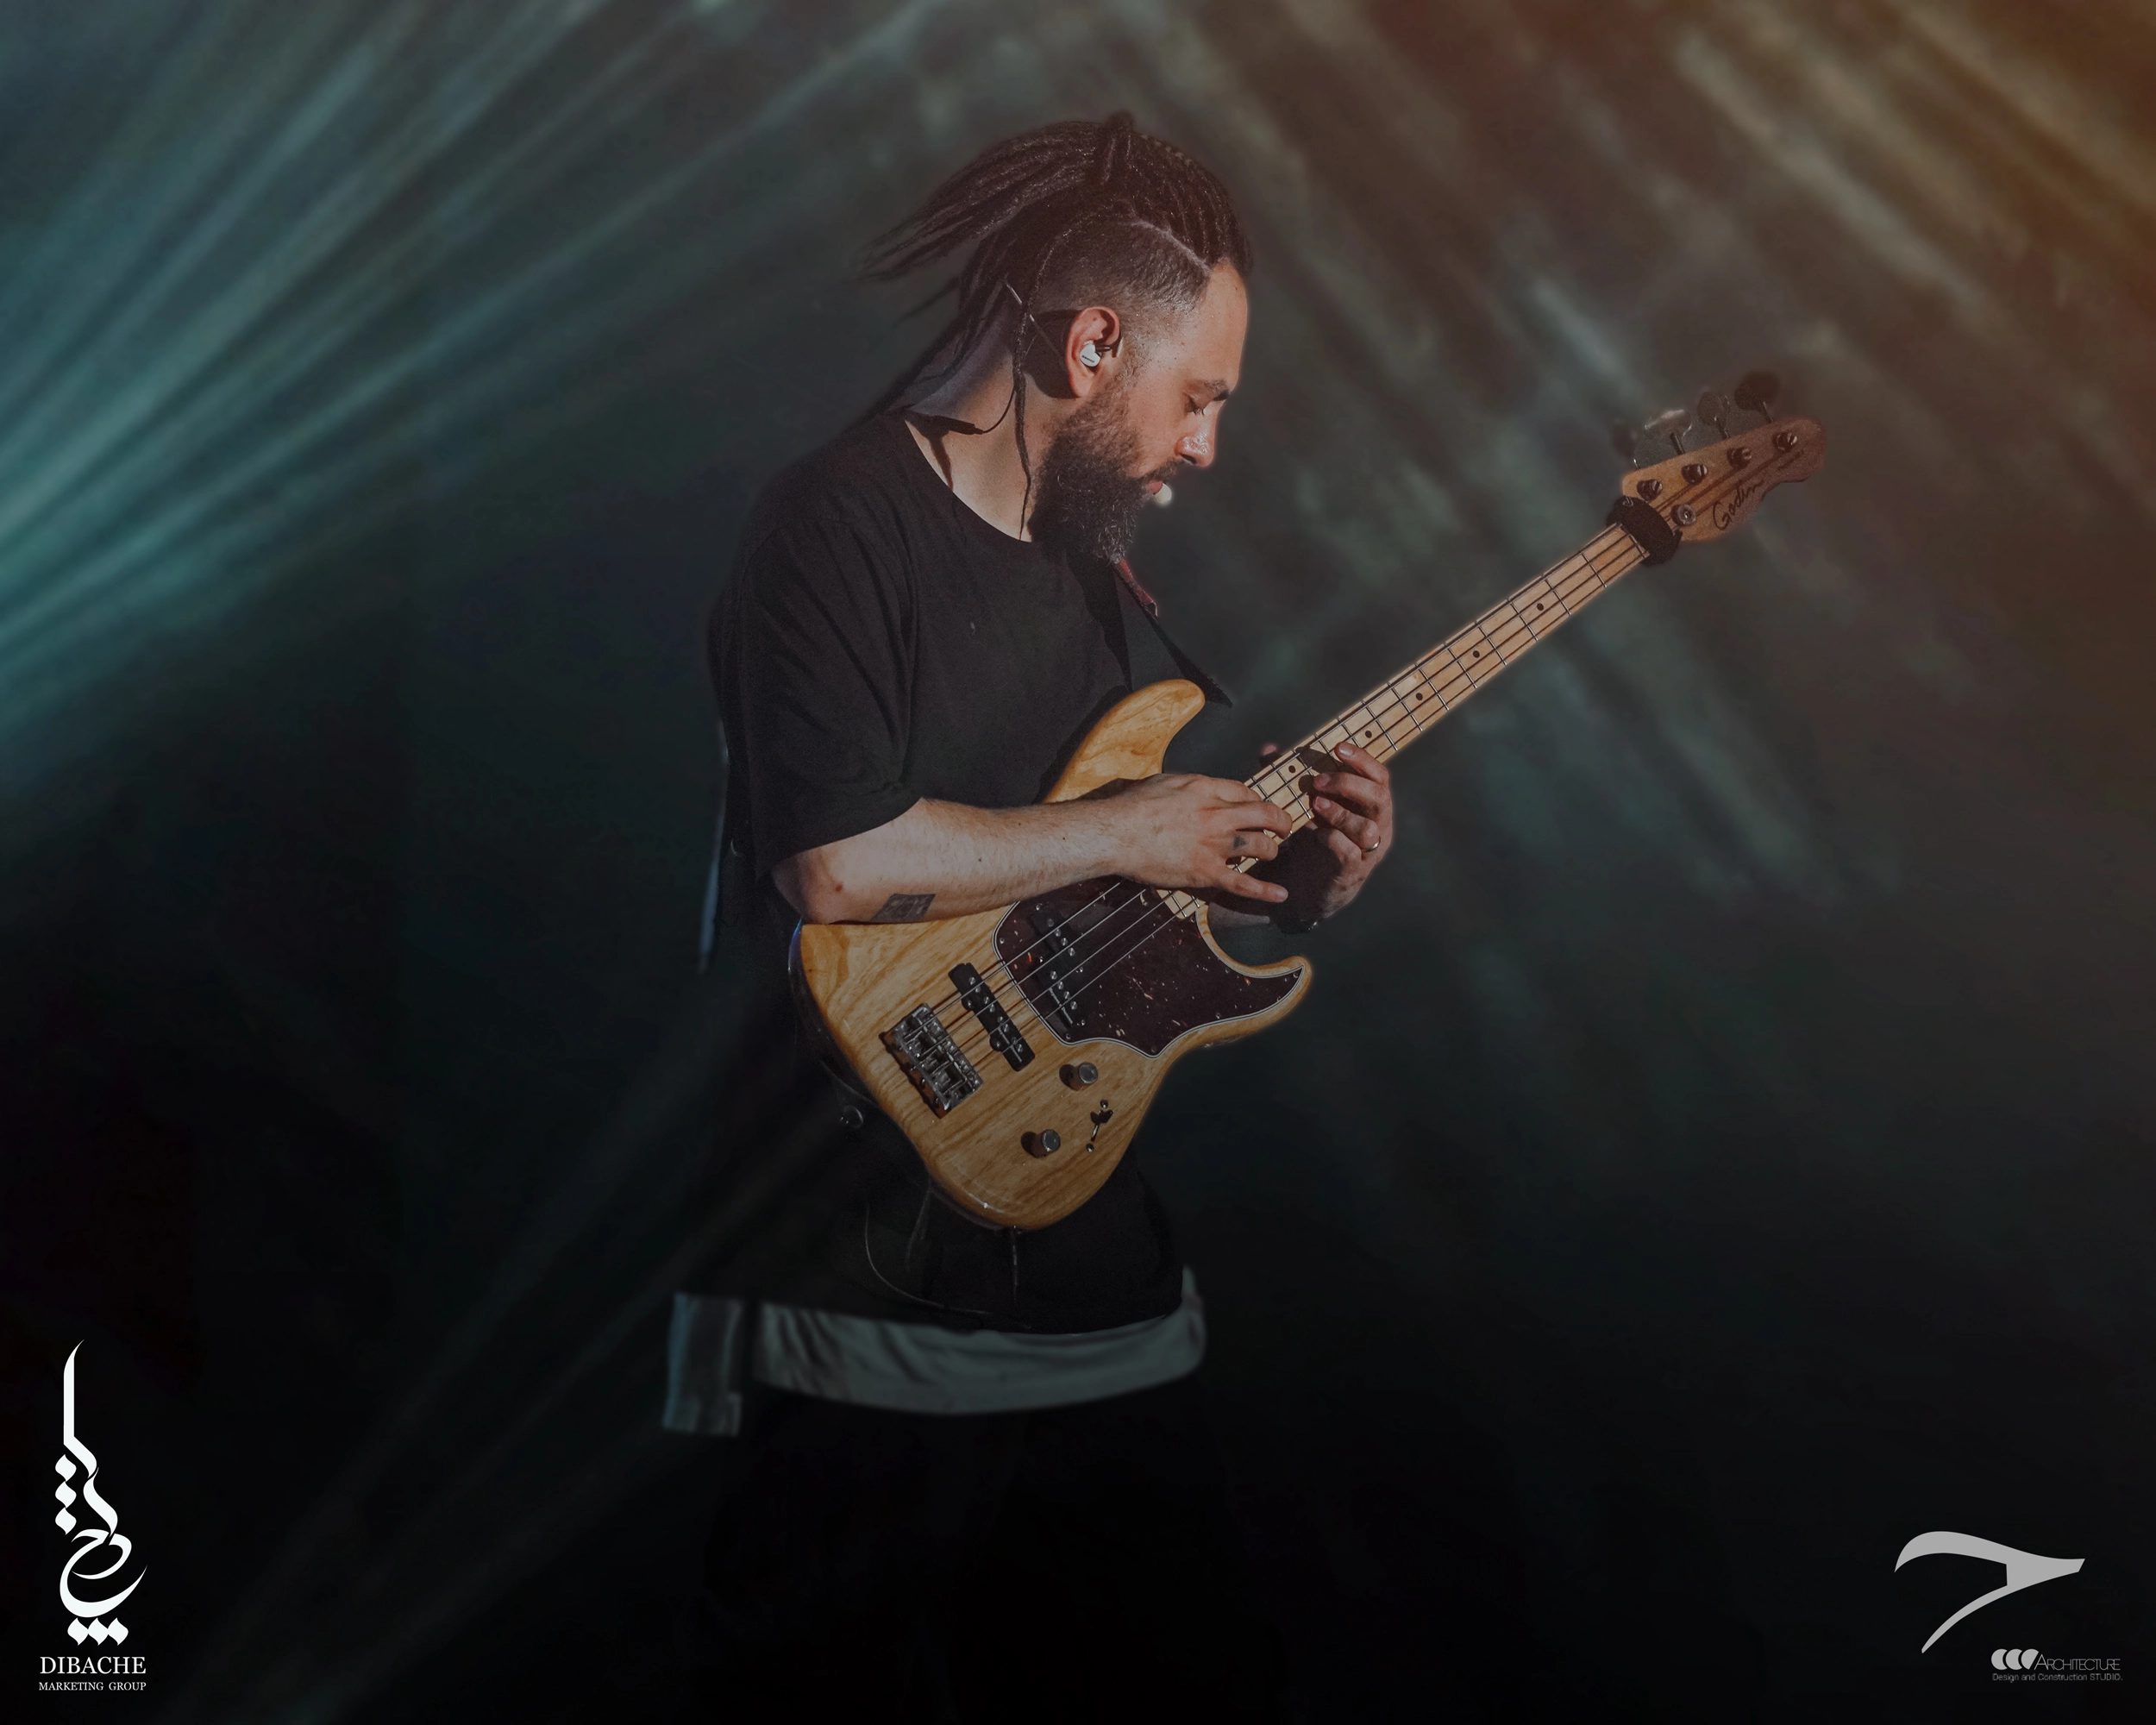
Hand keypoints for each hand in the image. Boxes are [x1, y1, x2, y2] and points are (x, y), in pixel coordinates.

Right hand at [1105, 773, 1291, 903]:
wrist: (1116, 834)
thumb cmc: (1133, 806)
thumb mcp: (1167, 782)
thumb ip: (1192, 785)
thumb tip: (1204, 790)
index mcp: (1207, 789)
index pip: (1247, 793)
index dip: (1257, 802)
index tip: (1256, 809)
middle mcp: (1217, 815)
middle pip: (1265, 815)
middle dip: (1280, 822)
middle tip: (1283, 828)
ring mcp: (1214, 845)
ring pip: (1260, 847)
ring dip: (1270, 850)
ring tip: (1270, 853)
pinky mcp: (1206, 872)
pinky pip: (1242, 883)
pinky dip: (1265, 891)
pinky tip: (1280, 895)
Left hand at [1302, 743, 1393, 917]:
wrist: (1307, 886)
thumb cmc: (1310, 837)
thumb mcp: (1304, 805)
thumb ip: (1289, 777)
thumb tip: (1268, 749)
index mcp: (1371, 806)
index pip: (1379, 776)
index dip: (1363, 760)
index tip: (1338, 748)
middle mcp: (1377, 827)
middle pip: (1380, 799)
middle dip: (1349, 785)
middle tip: (1318, 782)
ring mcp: (1368, 851)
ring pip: (1368, 829)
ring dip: (1340, 814)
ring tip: (1315, 805)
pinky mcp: (1352, 871)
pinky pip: (1350, 854)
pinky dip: (1333, 840)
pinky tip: (1315, 834)